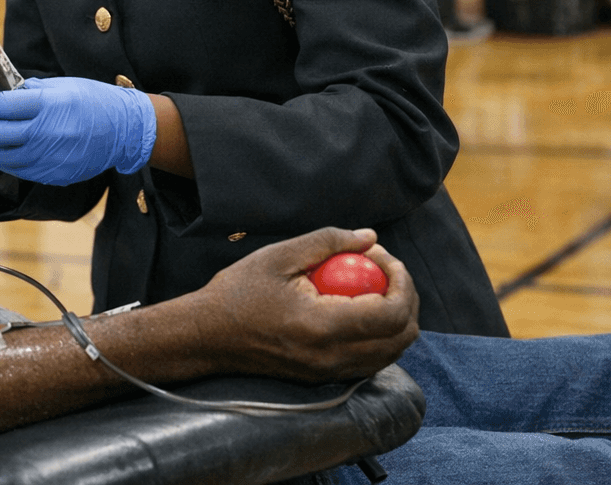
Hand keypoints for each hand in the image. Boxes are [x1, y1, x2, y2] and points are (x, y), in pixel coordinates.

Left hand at [0, 77, 156, 184]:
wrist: (125, 131)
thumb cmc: (92, 101)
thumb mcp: (61, 86)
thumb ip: (29, 93)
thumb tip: (0, 96)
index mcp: (48, 106)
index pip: (1, 107)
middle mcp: (46, 133)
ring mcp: (50, 157)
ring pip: (3, 158)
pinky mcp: (53, 174)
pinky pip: (19, 170)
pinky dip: (0, 163)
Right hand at [190, 228, 418, 382]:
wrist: (209, 335)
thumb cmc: (238, 292)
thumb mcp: (279, 256)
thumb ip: (327, 241)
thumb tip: (369, 236)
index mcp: (322, 326)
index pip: (391, 313)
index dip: (402, 283)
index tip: (386, 258)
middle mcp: (333, 356)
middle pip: (402, 337)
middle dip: (405, 299)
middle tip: (385, 271)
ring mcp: (331, 371)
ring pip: (392, 352)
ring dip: (395, 319)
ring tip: (372, 288)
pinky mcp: (326, 377)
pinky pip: (372, 360)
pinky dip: (378, 336)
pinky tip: (358, 310)